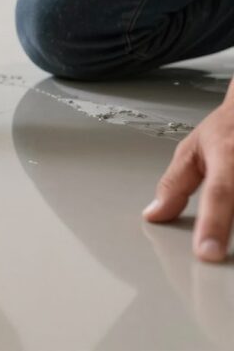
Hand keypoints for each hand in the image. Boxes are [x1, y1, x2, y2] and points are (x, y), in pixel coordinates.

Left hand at [144, 100, 233, 262]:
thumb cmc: (229, 128)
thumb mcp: (193, 150)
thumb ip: (174, 185)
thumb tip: (155, 216)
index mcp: (229, 156)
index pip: (220, 193)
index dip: (214, 224)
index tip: (207, 252)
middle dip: (225, 227)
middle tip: (213, 249)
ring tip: (224, 230)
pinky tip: (233, 223)